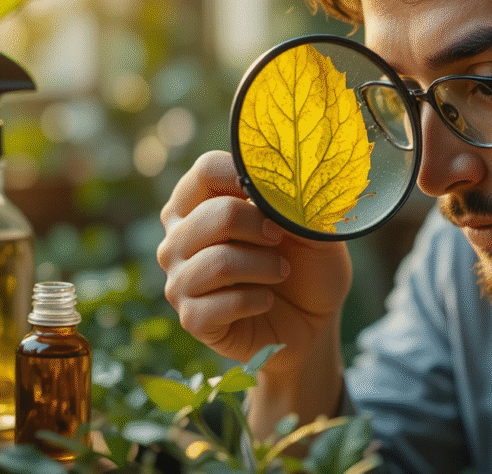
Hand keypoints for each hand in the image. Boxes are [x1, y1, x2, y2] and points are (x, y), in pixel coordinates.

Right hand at [157, 150, 351, 375]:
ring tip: (281, 272)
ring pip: (220, 262)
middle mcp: (179, 238)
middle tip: (281, 239)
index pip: (207, 171)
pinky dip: (258, 300)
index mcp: (199, 203)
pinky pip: (224, 303)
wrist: (312, 321)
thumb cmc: (306, 265)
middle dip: (261, 226)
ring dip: (265, 267)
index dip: (245, 177)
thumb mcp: (312, 230)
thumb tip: (285, 190)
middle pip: (216, 214)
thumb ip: (297, 205)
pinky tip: (266, 300)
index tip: (275, 195)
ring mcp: (180, 279)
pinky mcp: (191, 318)